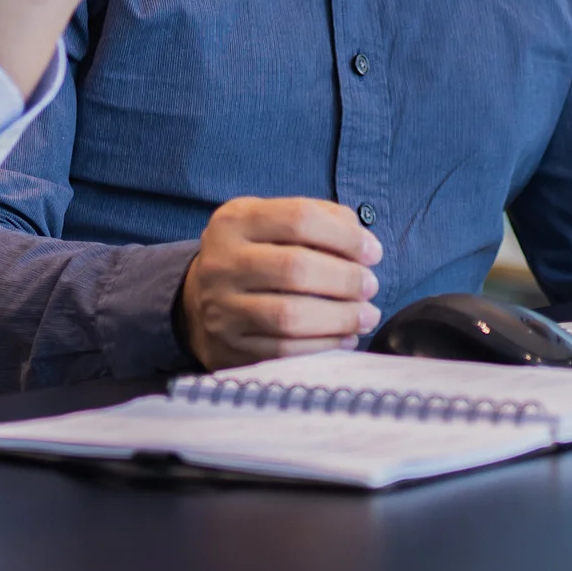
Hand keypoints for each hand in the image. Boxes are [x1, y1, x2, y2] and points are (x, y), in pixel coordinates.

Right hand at [177, 196, 382, 367]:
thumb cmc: (255, 255)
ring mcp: (221, 308)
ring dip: (340, 317)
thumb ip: (321, 219)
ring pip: (289, 316)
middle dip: (345, 279)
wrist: (199, 299)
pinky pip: (284, 351)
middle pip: (295, 268)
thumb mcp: (273, 222)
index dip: (345, 236)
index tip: (373, 252)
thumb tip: (363, 243)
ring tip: (366, 315)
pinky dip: (324, 346)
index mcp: (235, 221)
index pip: (299, 219)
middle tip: (370, 286)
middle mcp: (222, 262)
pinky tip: (345, 337)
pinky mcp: (228, 347)